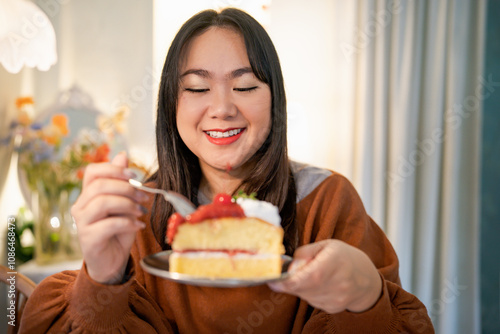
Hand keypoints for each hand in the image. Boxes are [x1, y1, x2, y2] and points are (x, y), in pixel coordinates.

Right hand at [71, 152, 147, 283]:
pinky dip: (128, 222)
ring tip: (141, 212)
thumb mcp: (124, 204)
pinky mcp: (88, 239)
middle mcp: (80, 207)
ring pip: (103, 202)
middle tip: (144, 197)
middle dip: (126, 188)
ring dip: (128, 204)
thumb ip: (122, 183)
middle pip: (99, 186)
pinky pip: (109, 224)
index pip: (92, 172)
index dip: (113, 169)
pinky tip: (139, 225)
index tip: (134, 175)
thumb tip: (122, 155)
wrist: (112, 262)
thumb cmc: (118, 231)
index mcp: (88, 195)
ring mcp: (81, 223)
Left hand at [268, 239, 381, 313]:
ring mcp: (335, 298)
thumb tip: (288, 264)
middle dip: (290, 281)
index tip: (273, 280)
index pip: (306, 277)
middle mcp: (336, 283)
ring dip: (301, 286)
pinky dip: (309, 293)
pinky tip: (319, 285)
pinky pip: (311, 301)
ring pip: (304, 295)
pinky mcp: (332, 308)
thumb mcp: (327, 245)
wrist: (367, 280)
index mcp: (334, 263)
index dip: (286, 281)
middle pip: (301, 288)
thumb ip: (305, 252)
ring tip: (312, 275)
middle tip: (291, 273)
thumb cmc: (345, 258)